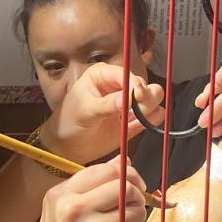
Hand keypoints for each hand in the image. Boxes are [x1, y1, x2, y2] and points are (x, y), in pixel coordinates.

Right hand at [21, 157, 146, 221]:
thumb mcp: (59, 213)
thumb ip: (88, 187)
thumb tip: (123, 161)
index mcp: (61, 195)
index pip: (107, 169)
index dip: (127, 174)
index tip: (132, 186)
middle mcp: (76, 209)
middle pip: (126, 186)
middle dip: (136, 196)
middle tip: (131, 209)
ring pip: (137, 210)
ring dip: (135, 221)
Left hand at [42, 63, 164, 164]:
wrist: (67, 147)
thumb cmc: (69, 122)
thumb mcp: (85, 111)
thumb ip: (107, 104)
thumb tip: (128, 99)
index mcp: (103, 75)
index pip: (127, 74)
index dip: (135, 85)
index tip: (137, 98)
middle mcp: (119, 85)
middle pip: (145, 84)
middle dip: (145, 97)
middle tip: (136, 111)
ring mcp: (128, 103)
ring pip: (154, 97)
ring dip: (150, 108)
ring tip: (135, 118)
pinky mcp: (134, 120)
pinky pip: (153, 115)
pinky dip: (152, 120)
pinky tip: (142, 124)